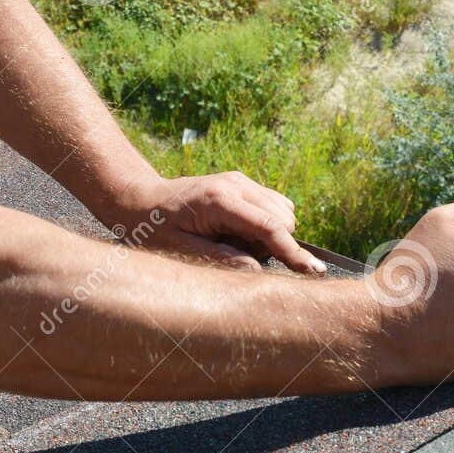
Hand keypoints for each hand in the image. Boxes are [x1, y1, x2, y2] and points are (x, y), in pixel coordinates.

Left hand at [105, 172, 326, 274]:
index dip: (293, 252)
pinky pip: (271, 207)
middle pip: (282, 218)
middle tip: (236, 255)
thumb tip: (257, 270)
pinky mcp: (241, 184)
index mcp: (220, 200)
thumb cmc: (153, 228)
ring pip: (281, 212)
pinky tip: (236, 233)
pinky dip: (264, 225)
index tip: (314, 271)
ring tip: (231, 243)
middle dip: (274, 245)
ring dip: (269, 235)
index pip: (269, 227)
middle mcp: (235, 184)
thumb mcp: (180, 250)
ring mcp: (240, 181)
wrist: (138, 198)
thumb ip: (219, 259)